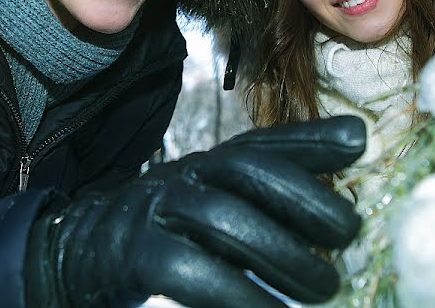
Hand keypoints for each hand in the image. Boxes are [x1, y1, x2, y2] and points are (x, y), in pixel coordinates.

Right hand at [38, 115, 365, 306]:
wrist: (77, 253)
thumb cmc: (165, 232)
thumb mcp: (214, 202)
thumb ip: (271, 185)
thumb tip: (350, 153)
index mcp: (206, 164)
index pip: (260, 143)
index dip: (309, 141)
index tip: (358, 143)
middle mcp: (183, 176)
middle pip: (248, 172)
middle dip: (306, 200)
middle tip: (345, 239)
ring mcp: (156, 211)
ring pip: (224, 219)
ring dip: (283, 254)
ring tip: (324, 288)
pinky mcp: (137, 255)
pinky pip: (193, 273)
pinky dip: (240, 296)